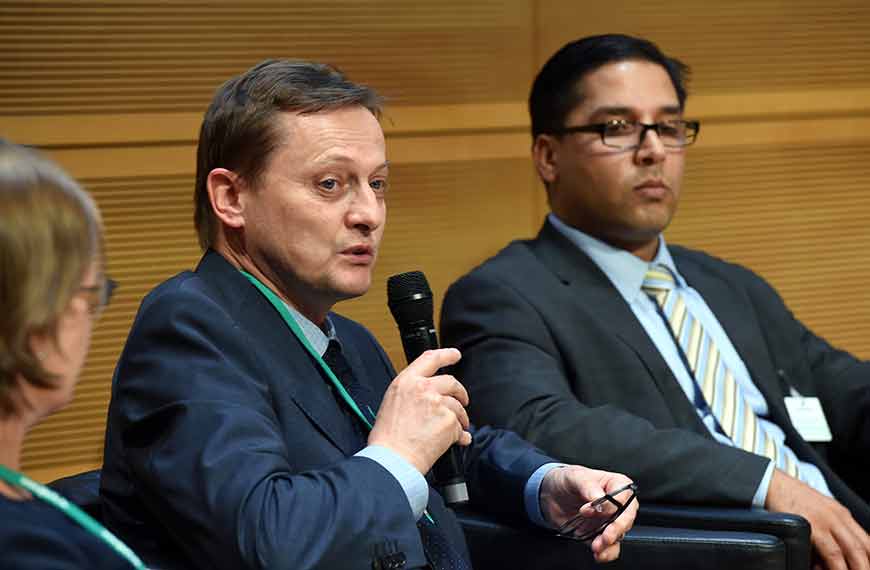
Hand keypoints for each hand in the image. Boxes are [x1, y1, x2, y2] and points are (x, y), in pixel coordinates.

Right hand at [368, 348, 470, 473]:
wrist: (393, 458)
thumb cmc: (388, 436)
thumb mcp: (392, 402)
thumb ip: (411, 391)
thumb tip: (429, 393)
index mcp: (407, 381)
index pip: (430, 358)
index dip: (446, 354)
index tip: (455, 355)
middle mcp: (424, 389)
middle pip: (451, 382)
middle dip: (460, 392)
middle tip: (463, 401)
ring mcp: (438, 404)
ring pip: (458, 406)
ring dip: (460, 418)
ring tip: (455, 429)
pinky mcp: (449, 422)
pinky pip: (460, 427)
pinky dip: (460, 435)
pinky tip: (455, 441)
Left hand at [539, 465, 637, 562]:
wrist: (550, 494)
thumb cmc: (567, 480)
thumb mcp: (575, 476)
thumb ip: (587, 486)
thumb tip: (598, 498)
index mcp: (616, 485)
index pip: (625, 497)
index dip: (611, 506)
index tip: (591, 509)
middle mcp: (616, 505)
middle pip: (626, 519)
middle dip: (617, 529)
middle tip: (605, 535)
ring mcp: (608, 521)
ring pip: (619, 535)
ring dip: (610, 544)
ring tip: (597, 546)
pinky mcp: (599, 534)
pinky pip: (609, 547)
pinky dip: (606, 553)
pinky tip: (598, 554)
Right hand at [766, 469, 869, 569]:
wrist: (770, 483)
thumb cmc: (788, 499)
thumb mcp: (816, 512)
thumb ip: (827, 530)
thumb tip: (832, 556)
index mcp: (841, 514)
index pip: (867, 541)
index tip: (865, 566)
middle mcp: (838, 517)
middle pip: (865, 548)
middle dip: (865, 566)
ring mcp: (827, 521)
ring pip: (855, 552)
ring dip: (858, 569)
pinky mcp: (813, 526)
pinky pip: (833, 554)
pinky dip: (838, 568)